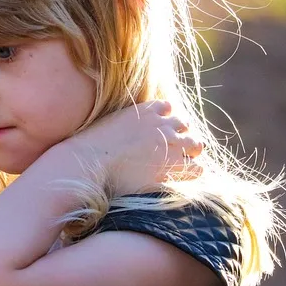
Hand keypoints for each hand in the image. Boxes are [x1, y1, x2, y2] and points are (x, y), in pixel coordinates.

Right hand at [62, 100, 203, 195]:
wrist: (88, 162)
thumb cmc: (89, 149)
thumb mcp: (108, 124)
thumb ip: (124, 123)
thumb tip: (124, 135)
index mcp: (146, 109)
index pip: (168, 108)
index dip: (166, 122)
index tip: (159, 134)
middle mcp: (161, 123)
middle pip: (185, 125)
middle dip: (181, 137)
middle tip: (171, 151)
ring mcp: (169, 143)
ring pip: (196, 144)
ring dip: (189, 153)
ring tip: (175, 165)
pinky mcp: (171, 165)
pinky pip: (196, 168)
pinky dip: (192, 172)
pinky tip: (179, 178)